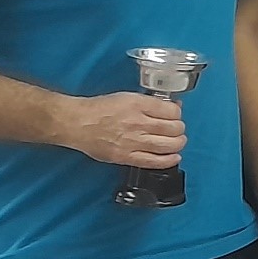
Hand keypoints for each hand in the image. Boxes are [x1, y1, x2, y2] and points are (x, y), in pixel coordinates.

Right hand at [59, 92, 185, 167]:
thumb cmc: (100, 108)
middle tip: (177, 129)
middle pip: (174, 128)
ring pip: (168, 145)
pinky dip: (168, 160)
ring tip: (177, 142)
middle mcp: (138, 123)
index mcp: (138, 105)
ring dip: (178, 143)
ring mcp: (133, 141)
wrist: (78, 123)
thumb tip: (171, 107)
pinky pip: (153, 161)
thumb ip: (150, 103)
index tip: (175, 115)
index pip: (172, 111)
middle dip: (179, 129)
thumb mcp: (128, 97)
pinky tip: (174, 157)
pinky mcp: (126, 157)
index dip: (178, 113)